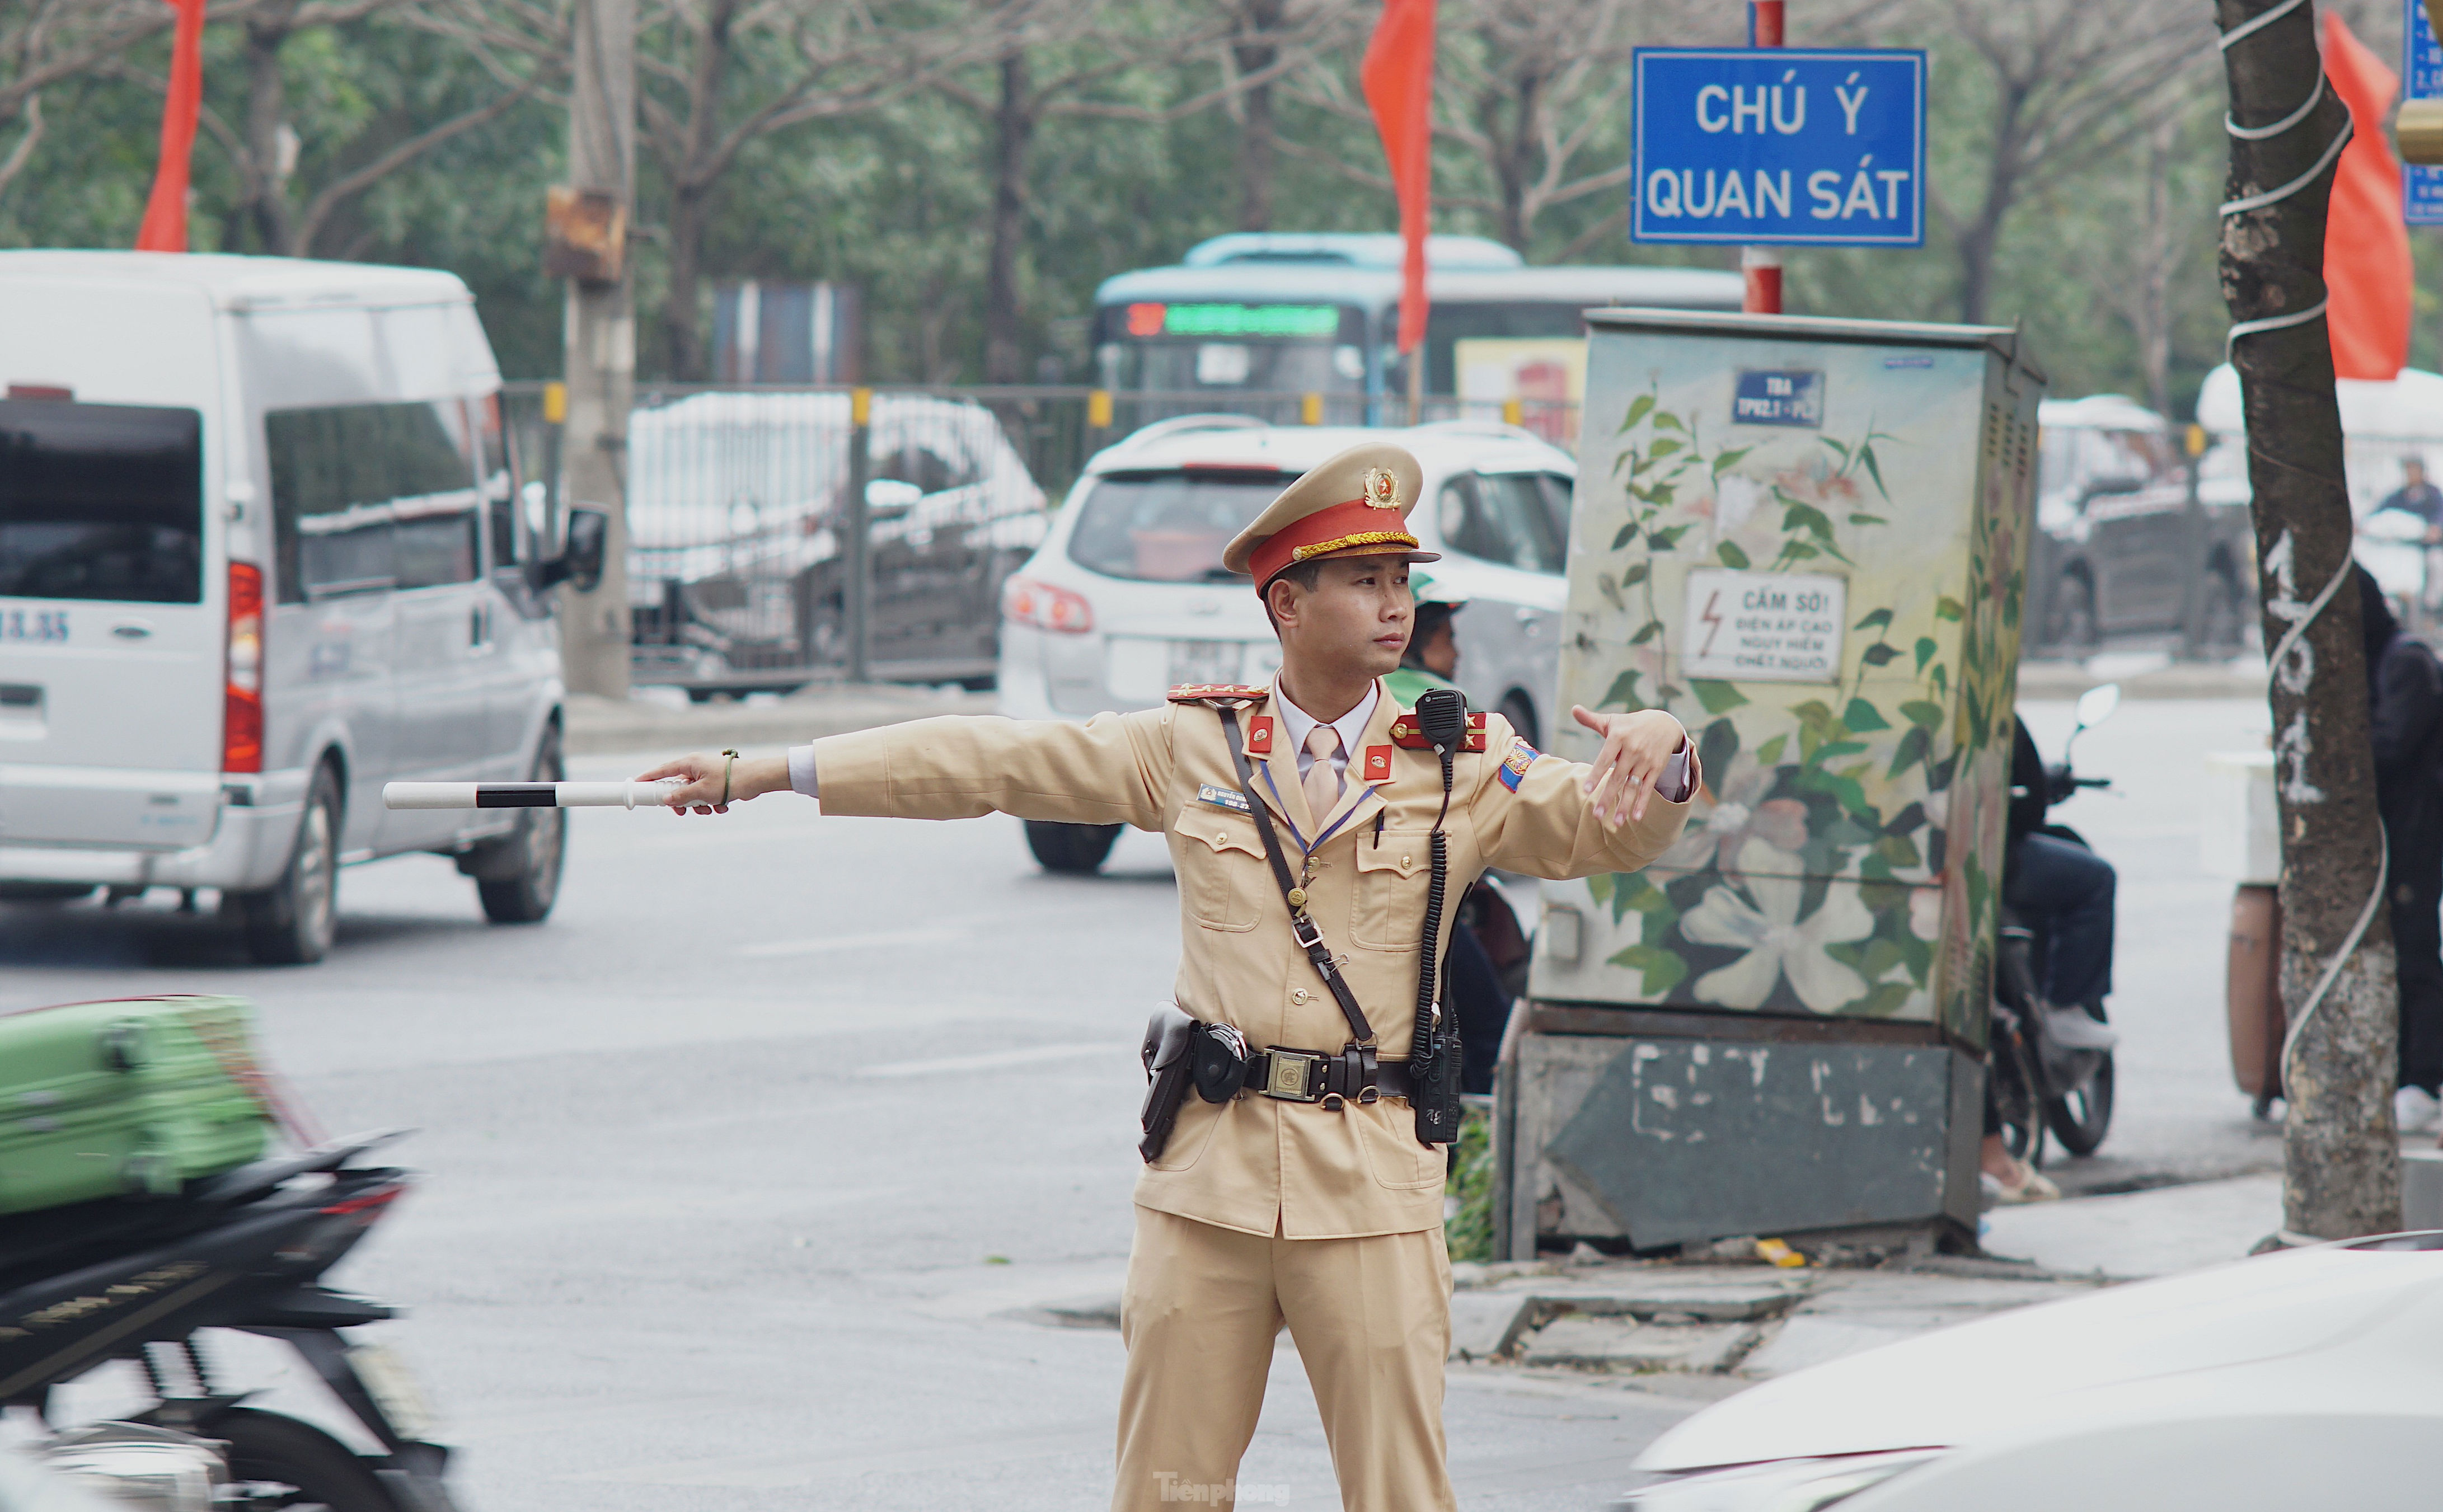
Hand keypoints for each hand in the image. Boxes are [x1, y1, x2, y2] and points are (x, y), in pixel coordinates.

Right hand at [632, 751, 787, 815]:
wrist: (757, 780)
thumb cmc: (729, 781)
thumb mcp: (701, 792)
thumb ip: (682, 796)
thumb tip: (667, 799)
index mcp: (689, 763)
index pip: (663, 770)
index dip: (649, 778)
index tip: (637, 785)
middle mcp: (696, 767)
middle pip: (677, 786)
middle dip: (681, 802)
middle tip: (683, 812)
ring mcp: (706, 775)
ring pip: (692, 794)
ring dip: (699, 806)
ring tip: (710, 809)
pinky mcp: (716, 783)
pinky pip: (706, 796)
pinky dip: (711, 804)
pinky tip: (722, 806)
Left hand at [1569, 706, 1687, 827]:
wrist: (1665, 723)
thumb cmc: (1631, 724)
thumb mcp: (1612, 721)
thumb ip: (1591, 719)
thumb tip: (1573, 709)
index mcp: (1618, 737)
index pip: (1604, 759)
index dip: (1595, 775)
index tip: (1586, 790)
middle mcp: (1632, 750)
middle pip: (1617, 778)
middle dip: (1607, 798)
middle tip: (1596, 815)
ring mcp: (1645, 761)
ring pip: (1632, 786)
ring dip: (1624, 805)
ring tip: (1616, 823)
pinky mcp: (1656, 768)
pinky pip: (1648, 788)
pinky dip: (1643, 803)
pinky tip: (1635, 817)